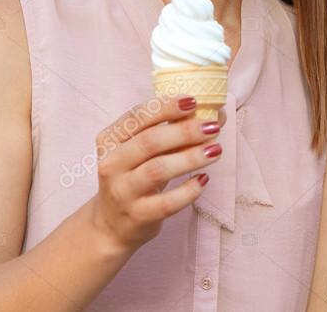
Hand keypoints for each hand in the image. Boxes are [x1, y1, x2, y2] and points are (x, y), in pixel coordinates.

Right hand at [89, 95, 225, 252]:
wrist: (111, 225)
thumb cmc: (134, 177)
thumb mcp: (143, 152)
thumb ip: (173, 131)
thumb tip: (216, 114)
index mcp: (110, 140)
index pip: (136, 116)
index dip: (165, 107)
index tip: (192, 101)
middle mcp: (111, 164)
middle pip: (149, 142)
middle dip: (184, 131)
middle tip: (212, 127)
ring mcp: (123, 192)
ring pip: (157, 170)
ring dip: (190, 158)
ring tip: (215, 150)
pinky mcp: (137, 215)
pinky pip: (167, 203)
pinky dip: (188, 190)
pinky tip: (203, 179)